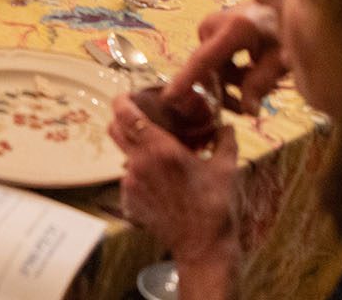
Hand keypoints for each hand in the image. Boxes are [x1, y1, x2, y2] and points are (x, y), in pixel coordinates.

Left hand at [108, 94, 240, 268]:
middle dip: (123, 119)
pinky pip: (128, 176)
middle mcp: (139, 162)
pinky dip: (139, 172)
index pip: (125, 113)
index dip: (122, 100)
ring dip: (134, 147)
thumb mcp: (226, 168)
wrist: (203, 246)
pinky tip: (159, 178)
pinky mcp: (129, 199)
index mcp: (160, 148)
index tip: (128, 95)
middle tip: (141, 118)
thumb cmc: (216, 205)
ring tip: (157, 152)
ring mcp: (131, 182)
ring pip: (122, 154)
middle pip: (114, 129)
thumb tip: (226, 125)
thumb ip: (225, 140)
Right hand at [171, 3, 285, 114]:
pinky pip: (213, 57)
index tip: (168, 97)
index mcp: (234, 29)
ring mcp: (210, 24)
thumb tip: (247, 111)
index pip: (203, 60)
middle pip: (210, 69)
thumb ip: (261, 85)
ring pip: (212, 66)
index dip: (185, 80)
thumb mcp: (278, 61)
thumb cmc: (284, 31)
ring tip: (256, 85)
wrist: (284, 4)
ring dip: (230, 80)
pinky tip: (248, 71)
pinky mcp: (210, 27)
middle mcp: (214, 24)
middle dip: (225, 89)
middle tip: (246, 107)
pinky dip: (228, 69)